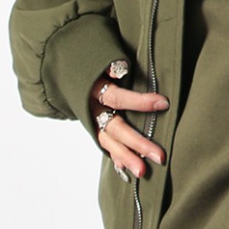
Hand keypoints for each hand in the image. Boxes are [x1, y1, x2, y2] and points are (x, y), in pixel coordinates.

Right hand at [89, 61, 168, 179]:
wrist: (64, 67)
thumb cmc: (91, 59)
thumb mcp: (98, 56)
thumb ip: (111, 64)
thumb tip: (121, 70)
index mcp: (93, 88)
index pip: (117, 98)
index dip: (140, 102)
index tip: (164, 103)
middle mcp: (91, 108)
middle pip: (115, 128)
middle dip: (137, 143)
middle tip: (159, 156)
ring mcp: (91, 120)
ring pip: (108, 142)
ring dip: (127, 157)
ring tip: (143, 172)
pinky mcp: (93, 127)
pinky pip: (105, 145)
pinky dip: (116, 158)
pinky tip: (127, 170)